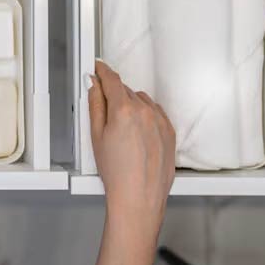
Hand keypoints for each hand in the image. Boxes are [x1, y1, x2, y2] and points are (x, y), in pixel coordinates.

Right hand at [89, 60, 174, 264]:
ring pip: (141, 100)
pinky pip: (155, 112)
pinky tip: (136, 133)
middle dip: (114, 94)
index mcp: (124, 109)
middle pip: (125, 90)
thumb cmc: (116, 173)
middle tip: (105, 111)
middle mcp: (145, 110)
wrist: (139, 197)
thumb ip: (95, 104)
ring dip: (131, 104)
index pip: (111, 79)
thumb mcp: (96, 136)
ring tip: (122, 130)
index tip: (98, 67)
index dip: (102, 71)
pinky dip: (145, 115)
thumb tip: (94, 85)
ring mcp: (160, 120)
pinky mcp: (170, 130)